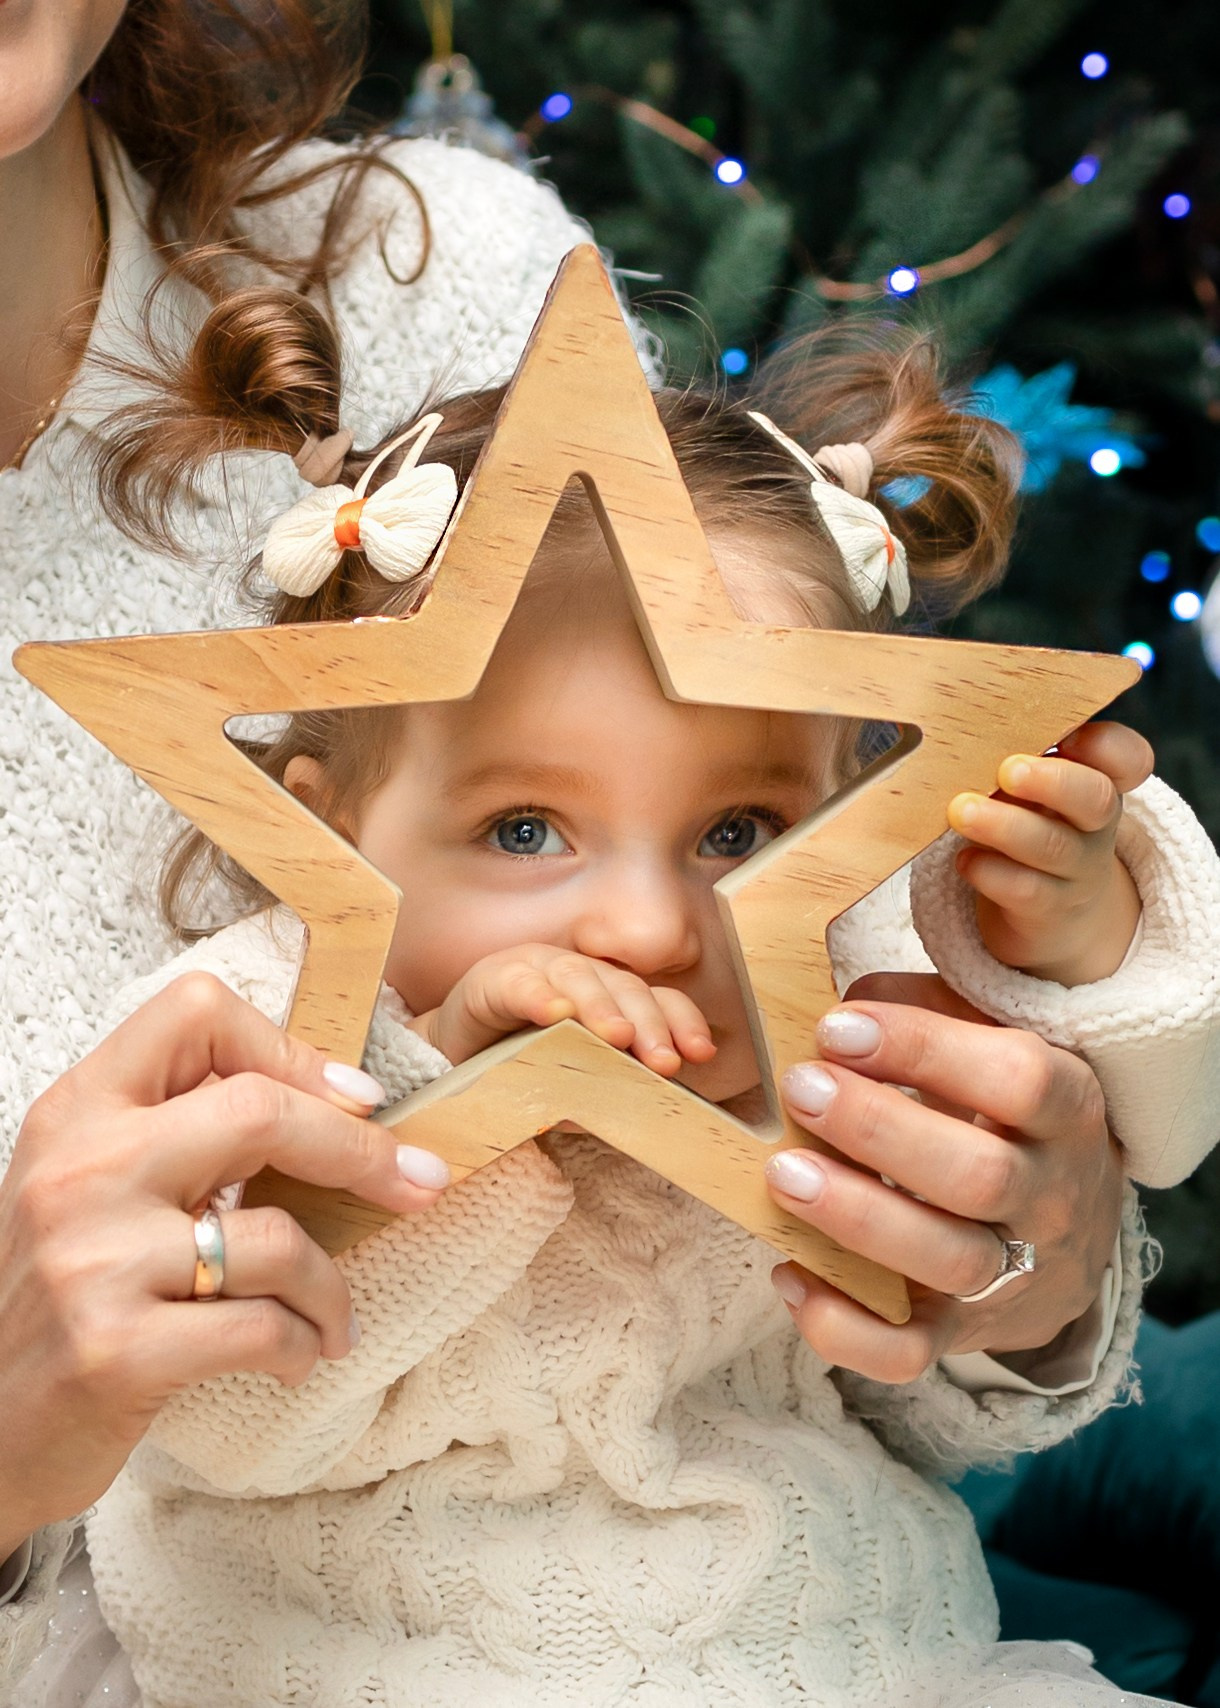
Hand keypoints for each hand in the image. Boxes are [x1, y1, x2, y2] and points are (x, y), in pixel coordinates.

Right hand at [0, 974, 451, 1559]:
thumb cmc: (64, 1296)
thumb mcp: (97, 1184)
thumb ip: (183, 1131)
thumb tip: (338, 1100)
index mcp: (78, 1110)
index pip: (195, 1010)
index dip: (289, 1046)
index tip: (350, 1097)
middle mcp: (79, 1170)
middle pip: (260, 1109)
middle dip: (362, 1151)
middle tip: (418, 1182)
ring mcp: (93, 1260)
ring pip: (276, 1236)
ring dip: (332, 1287)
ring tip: (331, 1316)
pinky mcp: (116, 1351)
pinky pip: (262, 1329)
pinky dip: (304, 1344)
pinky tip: (298, 1355)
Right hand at [408, 943, 716, 1073]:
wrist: (450, 1059)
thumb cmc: (520, 1068)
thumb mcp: (572, 1083)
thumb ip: (606, 1090)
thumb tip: (647, 1112)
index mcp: (607, 997)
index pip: (654, 1000)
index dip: (681, 1021)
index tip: (700, 1053)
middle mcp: (579, 975)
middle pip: (623, 988)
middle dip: (648, 1023)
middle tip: (664, 1060)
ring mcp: (537, 969)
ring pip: (578, 977)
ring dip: (600, 1007)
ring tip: (617, 1038)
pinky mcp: (493, 978)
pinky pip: (520, 984)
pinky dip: (541, 996)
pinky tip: (556, 1014)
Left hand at [765, 974, 1123, 1382]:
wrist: (1071, 1224)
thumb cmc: (1003, 1107)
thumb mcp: (991, 1040)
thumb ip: (925, 1007)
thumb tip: (848, 1003)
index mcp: (1067, 1109)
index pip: (1017, 1078)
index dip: (925, 1050)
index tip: (839, 1028)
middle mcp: (1052, 1197)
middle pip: (979, 1177)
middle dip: (879, 1131)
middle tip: (801, 1088)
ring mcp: (1012, 1274)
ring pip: (947, 1263)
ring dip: (857, 1218)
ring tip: (782, 1173)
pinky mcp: (962, 1333)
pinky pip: (907, 1353)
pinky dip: (843, 1328)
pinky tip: (789, 1274)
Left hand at [947, 720, 1152, 983]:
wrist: (1050, 913)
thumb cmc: (1031, 824)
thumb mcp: (1036, 790)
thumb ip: (1018, 756)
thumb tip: (964, 733)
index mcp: (1098, 780)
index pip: (1129, 758)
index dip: (1108, 746)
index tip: (1068, 736)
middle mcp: (1095, 824)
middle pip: (1096, 799)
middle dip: (1053, 782)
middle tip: (1009, 770)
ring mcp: (1076, 870)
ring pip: (1053, 846)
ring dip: (1006, 826)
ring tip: (962, 811)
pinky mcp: (1048, 908)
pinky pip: (1025, 890)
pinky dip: (991, 873)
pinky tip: (965, 860)